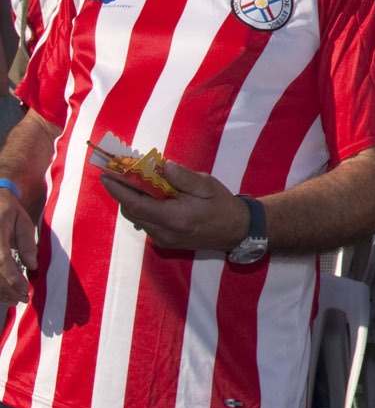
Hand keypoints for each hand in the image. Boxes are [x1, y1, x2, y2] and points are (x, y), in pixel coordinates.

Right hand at [0, 184, 35, 303]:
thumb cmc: (8, 211)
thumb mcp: (22, 221)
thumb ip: (26, 243)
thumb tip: (32, 266)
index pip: (2, 261)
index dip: (13, 278)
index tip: (25, 291)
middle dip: (6, 290)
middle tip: (22, 298)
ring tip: (13, 299)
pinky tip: (2, 293)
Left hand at [100, 162, 250, 253]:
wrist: (236, 230)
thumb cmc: (222, 205)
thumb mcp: (208, 186)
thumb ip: (184, 177)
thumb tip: (163, 166)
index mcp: (175, 218)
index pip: (138, 205)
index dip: (119, 191)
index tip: (106, 176)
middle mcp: (164, 232)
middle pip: (132, 212)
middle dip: (122, 192)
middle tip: (118, 173)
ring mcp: (163, 239)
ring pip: (136, 218)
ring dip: (131, 199)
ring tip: (132, 181)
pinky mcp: (164, 241)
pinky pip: (145, 222)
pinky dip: (141, 207)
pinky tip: (149, 195)